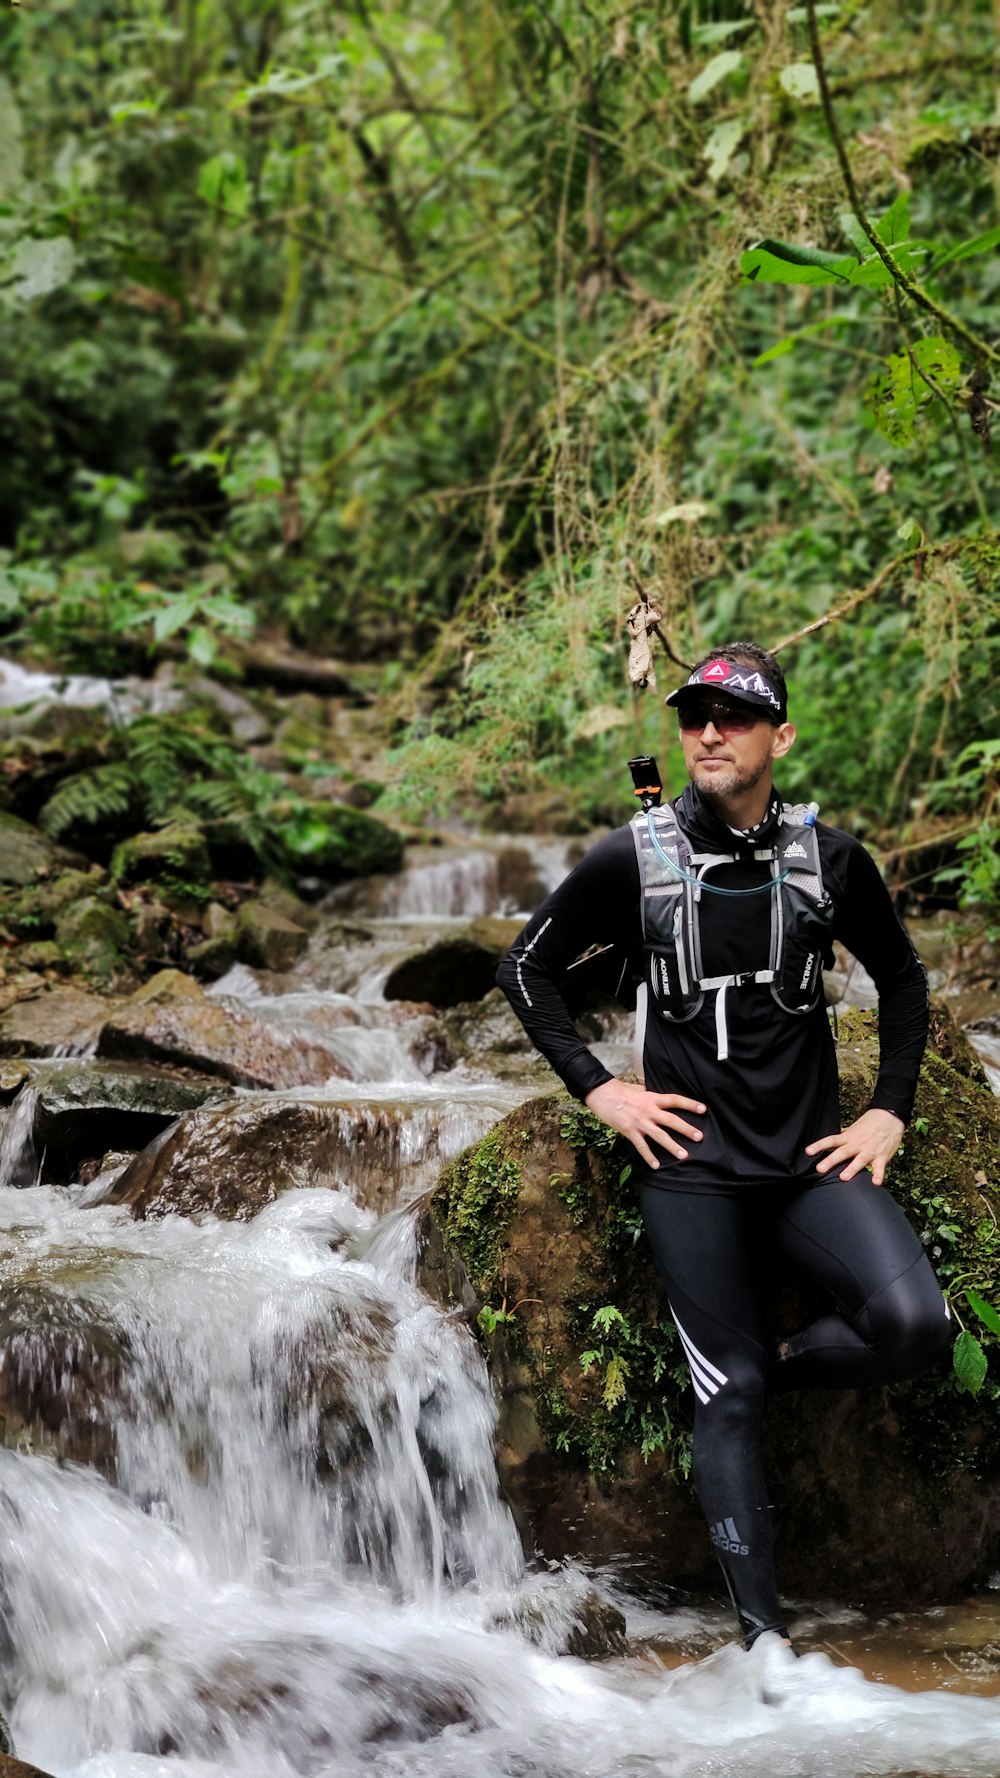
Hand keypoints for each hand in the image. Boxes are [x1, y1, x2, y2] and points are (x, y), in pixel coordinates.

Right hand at [584, 1079, 705, 1169]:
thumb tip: (656, 1097)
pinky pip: (641, 1147)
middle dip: (686, 1129)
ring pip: (660, 1136)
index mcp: (652, 1098)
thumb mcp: (638, 1089)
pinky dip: (649, 1157)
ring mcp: (639, 1122)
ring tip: (683, 1155)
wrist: (602, 1094)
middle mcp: (649, 1110)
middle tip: (699, 1137)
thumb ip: (649, 1095)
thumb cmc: (619, 1090)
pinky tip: (656, 1166)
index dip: (689, 1104)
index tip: (703, 1109)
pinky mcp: (629, 1131)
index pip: (675, 1100)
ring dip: (672, 1146)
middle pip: (672, 1120)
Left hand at [805, 1108, 904, 1185]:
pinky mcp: (882, 1157)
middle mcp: (857, 1144)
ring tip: (843, 1177)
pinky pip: (880, 1168)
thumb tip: (833, 1139)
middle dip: (830, 1161)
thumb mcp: (854, 1127)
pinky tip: (876, 1183)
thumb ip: (844, 1135)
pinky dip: (878, 1175)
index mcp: (849, 1137)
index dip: (819, 1146)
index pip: (831, 1140)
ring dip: (851, 1169)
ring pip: (859, 1161)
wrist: (890, 1116)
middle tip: (820, 1169)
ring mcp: (869, 1151)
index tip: (808, 1152)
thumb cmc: (871, 1122)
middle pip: (842, 1153)